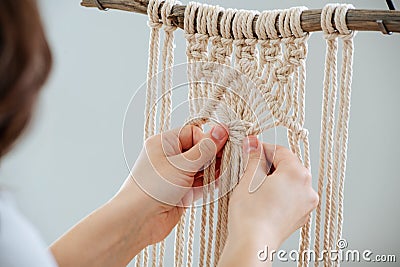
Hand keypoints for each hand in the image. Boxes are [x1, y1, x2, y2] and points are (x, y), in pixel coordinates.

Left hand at [118, 124, 227, 245]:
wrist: (138, 220)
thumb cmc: (153, 188)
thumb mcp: (182, 165)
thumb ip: (205, 149)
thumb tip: (221, 130)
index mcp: (164, 143)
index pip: (193, 133)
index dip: (207, 139)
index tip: (222, 145)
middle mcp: (170, 157)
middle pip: (199, 150)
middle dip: (214, 154)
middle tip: (230, 157)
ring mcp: (177, 175)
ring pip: (202, 167)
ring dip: (214, 169)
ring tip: (226, 170)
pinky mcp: (182, 191)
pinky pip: (201, 182)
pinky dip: (210, 182)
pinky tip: (220, 181)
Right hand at [218, 136, 317, 265]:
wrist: (253, 243)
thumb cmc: (250, 213)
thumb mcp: (249, 178)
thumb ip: (254, 157)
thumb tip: (253, 143)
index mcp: (298, 174)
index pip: (281, 151)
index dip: (263, 148)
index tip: (250, 149)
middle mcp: (308, 188)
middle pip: (288, 166)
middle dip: (269, 164)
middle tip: (250, 166)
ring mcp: (306, 204)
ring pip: (290, 181)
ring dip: (275, 178)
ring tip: (255, 184)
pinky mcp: (301, 216)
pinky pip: (292, 196)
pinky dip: (280, 192)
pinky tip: (263, 198)